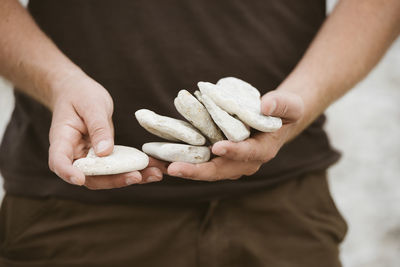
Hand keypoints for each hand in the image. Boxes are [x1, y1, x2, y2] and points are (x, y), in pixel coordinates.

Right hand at [48, 73, 166, 188]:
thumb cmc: (80, 94)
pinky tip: (153, 167)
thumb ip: (98, 128)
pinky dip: (134, 168)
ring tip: (154, 175)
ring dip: (129, 177)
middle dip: (114, 180)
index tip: (80, 179)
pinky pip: (117, 166)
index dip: (68, 173)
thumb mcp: (91, 105)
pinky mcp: (103, 156)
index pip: (59, 162)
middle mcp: (74, 154)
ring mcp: (88, 158)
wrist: (77, 91)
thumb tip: (105, 152)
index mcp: (62, 140)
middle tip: (137, 177)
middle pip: (89, 176)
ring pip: (106, 176)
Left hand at [167, 90, 303, 180]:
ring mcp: (230, 163)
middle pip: (220, 170)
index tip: (218, 148)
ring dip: (185, 170)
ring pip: (207, 170)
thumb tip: (265, 106)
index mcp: (263, 151)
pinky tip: (163, 159)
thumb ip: (280, 104)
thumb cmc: (284, 112)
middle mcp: (245, 163)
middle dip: (197, 171)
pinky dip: (184, 162)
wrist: (276, 123)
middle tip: (174, 169)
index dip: (234, 152)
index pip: (248, 153)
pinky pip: (201, 162)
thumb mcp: (289, 105)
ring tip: (161, 167)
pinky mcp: (218, 158)